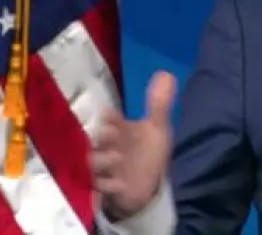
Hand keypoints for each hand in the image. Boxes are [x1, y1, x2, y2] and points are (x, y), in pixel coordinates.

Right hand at [91, 71, 176, 220]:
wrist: (143, 184)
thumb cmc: (146, 151)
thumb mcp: (156, 128)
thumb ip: (159, 104)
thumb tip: (166, 73)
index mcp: (120, 129)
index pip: (111, 119)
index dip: (110, 117)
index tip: (111, 114)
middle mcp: (108, 146)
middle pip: (99, 139)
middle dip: (104, 135)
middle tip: (111, 132)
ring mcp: (105, 167)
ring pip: (95, 162)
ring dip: (104, 159)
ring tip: (118, 157)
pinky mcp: (106, 188)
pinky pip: (102, 188)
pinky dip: (108, 186)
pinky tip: (119, 185)